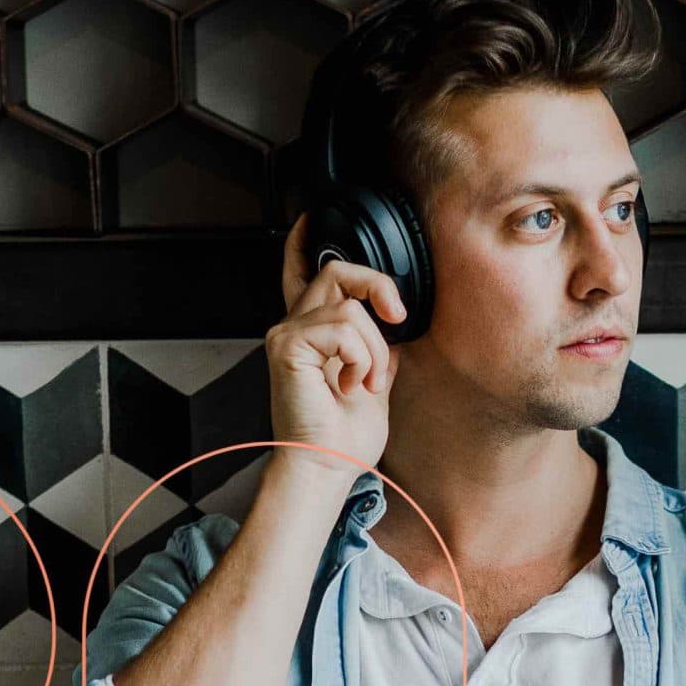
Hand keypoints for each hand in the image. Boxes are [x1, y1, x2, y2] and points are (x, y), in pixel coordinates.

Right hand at [266, 216, 403, 478]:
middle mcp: (295, 326)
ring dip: (375, 348)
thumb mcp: (374, 377)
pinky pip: (342, 328)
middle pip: (337, 270)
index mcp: (313, 332)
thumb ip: (376, 344)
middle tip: (398, 318)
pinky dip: (361, 357)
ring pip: (350, 306)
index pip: (303, 274)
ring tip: (366, 380)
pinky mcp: (287, 346)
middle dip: (378, 287)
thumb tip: (391, 322)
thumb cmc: (345, 433)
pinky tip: (352, 383)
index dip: (305, 243)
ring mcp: (287, 334)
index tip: (311, 220)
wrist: (328, 464)